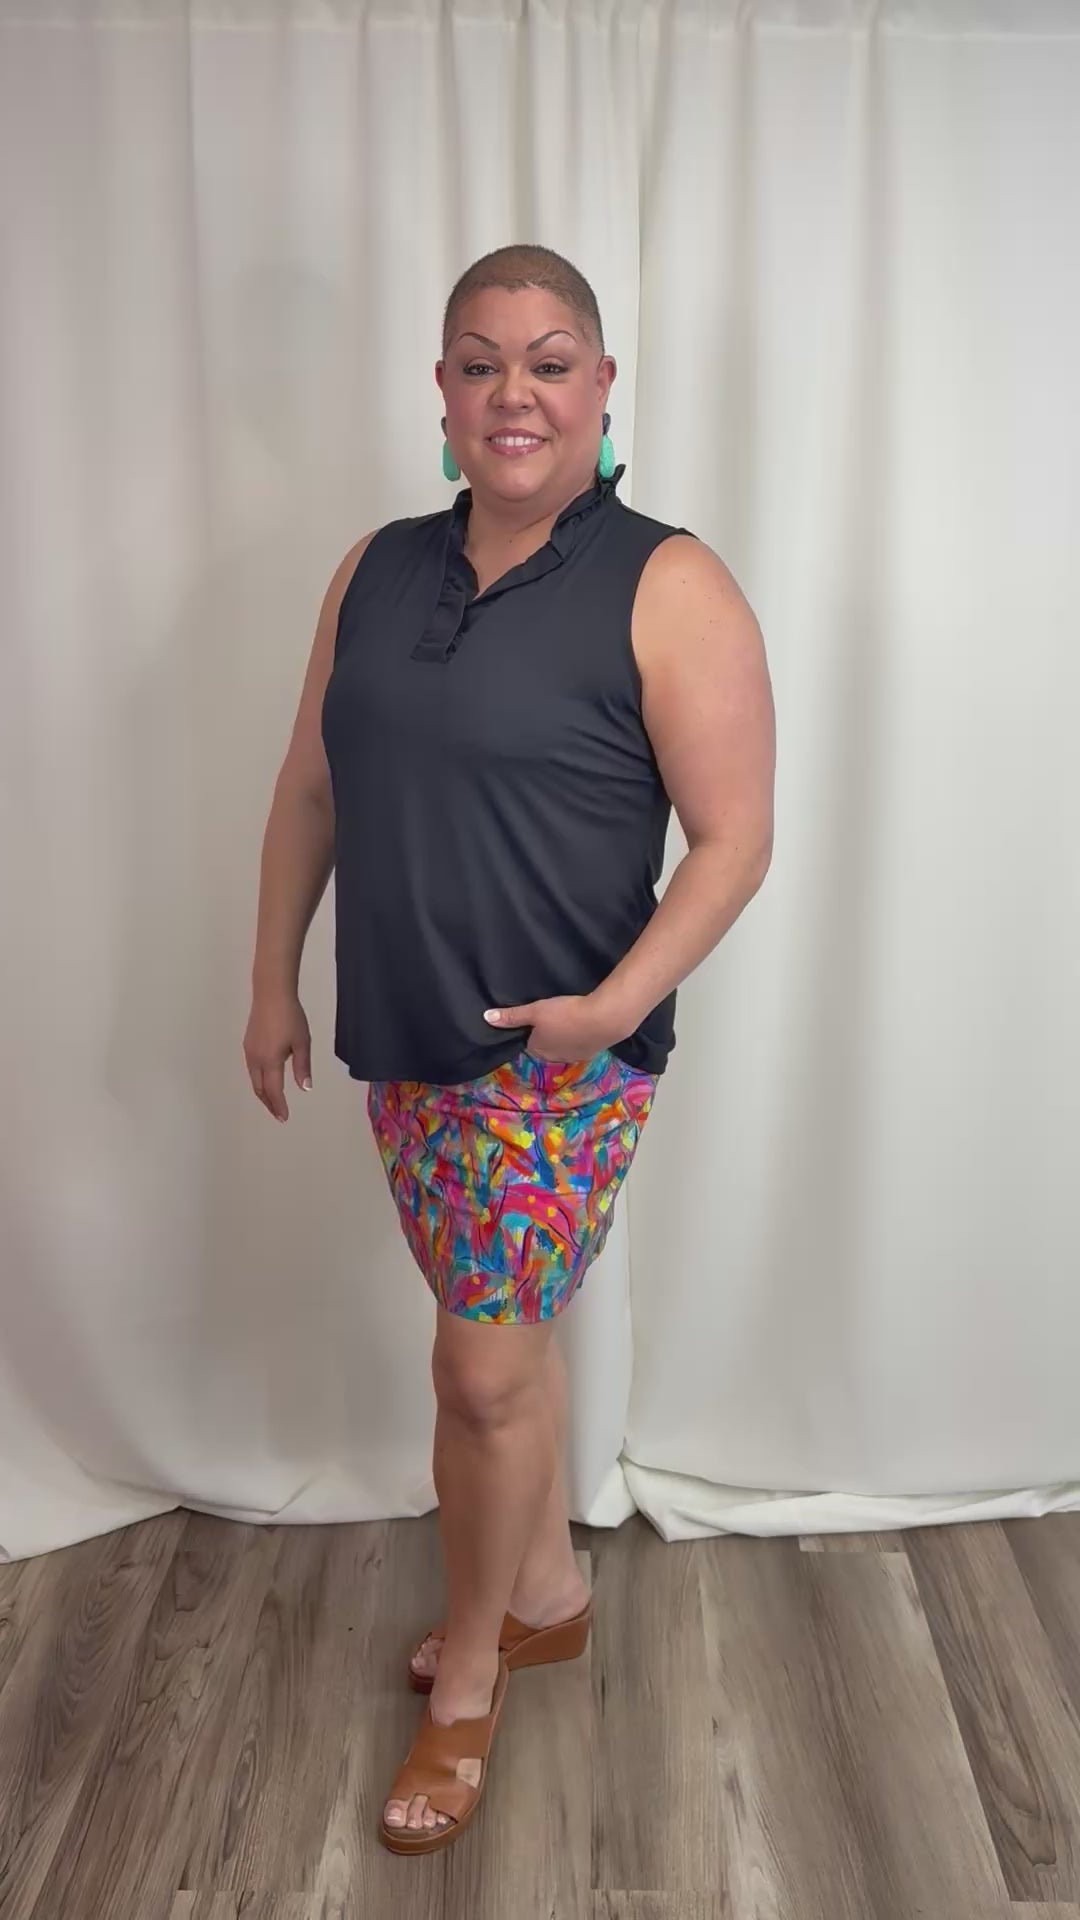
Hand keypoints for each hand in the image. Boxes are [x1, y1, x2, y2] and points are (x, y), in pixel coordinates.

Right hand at [243, 990, 312, 1122]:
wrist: (271, 994)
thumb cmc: (291, 1017)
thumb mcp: (302, 1042)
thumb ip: (302, 1067)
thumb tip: (305, 1088)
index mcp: (270, 1061)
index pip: (274, 1091)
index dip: (279, 1106)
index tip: (284, 1117)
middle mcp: (255, 1059)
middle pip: (260, 1089)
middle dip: (269, 1103)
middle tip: (278, 1113)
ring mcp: (249, 1051)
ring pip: (254, 1079)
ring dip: (263, 1092)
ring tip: (273, 1100)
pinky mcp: (248, 1043)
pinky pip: (252, 1069)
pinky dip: (259, 1080)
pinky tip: (267, 1078)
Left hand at [483, 994, 620, 1065]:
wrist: (603, 1020)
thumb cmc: (564, 1014)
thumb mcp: (535, 1011)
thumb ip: (512, 1016)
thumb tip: (486, 1018)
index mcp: (538, 1050)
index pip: (528, 1042)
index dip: (531, 1030)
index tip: (536, 1018)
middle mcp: (554, 1058)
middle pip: (546, 1046)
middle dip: (547, 1035)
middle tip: (553, 1015)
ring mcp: (574, 1057)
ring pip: (563, 1046)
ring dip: (565, 1036)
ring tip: (569, 1018)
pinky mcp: (591, 1052)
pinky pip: (579, 1044)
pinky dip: (580, 1036)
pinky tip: (584, 1023)